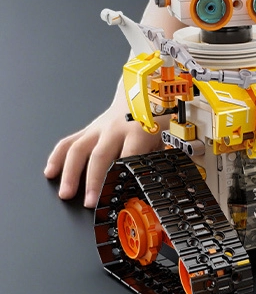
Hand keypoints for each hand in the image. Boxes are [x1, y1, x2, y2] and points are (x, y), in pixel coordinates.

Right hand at [44, 100, 163, 207]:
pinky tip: (50, 172)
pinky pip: (69, 142)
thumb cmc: (155, 117)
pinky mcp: (88, 129)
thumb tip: (159, 181)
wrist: (141, 92)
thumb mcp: (167, 136)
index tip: (118, 196)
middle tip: (90, 202)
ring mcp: (98, 128)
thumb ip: (160, 158)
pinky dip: (57, 157)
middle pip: (100, 156)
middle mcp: (115, 130)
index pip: (128, 157)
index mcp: (139, 132)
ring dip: (70, 173)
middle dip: (93, 181)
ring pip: (79, 149)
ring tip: (65, 193)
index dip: (122, 177)